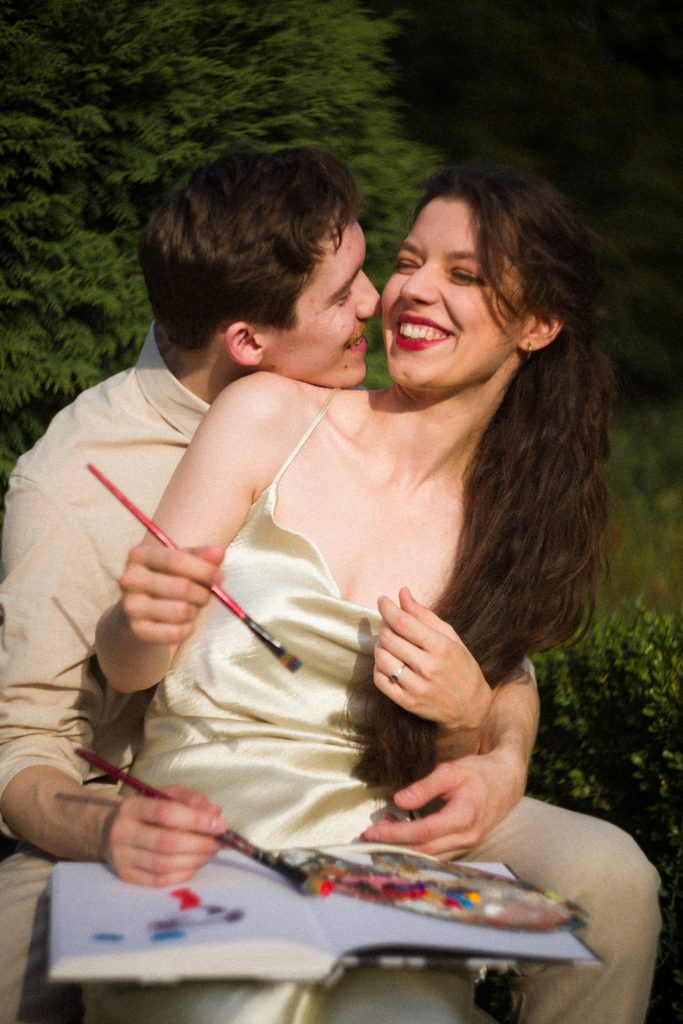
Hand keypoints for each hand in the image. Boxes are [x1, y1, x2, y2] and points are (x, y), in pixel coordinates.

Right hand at [104, 784, 227, 885]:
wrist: (114, 830)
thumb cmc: (148, 811)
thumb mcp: (168, 795)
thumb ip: (191, 800)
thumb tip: (214, 814)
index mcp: (132, 806)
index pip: (166, 813)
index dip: (196, 820)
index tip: (221, 825)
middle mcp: (122, 832)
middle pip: (167, 842)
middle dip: (200, 844)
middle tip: (218, 842)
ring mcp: (122, 857)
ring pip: (165, 865)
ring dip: (195, 860)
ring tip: (209, 852)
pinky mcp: (126, 876)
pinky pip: (160, 881)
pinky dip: (183, 873)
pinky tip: (194, 863)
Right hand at [119, 543, 224, 645]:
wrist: (140, 609)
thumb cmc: (167, 579)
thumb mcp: (182, 562)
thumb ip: (201, 556)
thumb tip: (219, 552)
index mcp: (139, 555)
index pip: (175, 560)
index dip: (202, 569)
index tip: (220, 576)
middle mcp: (129, 579)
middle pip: (182, 587)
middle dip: (203, 593)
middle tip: (206, 595)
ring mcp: (130, 606)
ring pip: (181, 611)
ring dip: (195, 611)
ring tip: (192, 607)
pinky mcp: (136, 630)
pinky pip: (175, 632)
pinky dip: (188, 629)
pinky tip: (184, 623)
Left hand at [360, 746, 526, 859]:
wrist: (508, 782)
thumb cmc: (479, 773)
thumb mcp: (451, 771)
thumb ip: (425, 787)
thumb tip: (399, 800)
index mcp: (463, 817)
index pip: (423, 832)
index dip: (395, 834)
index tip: (372, 831)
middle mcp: (466, 837)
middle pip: (423, 850)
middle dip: (393, 846)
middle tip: (368, 836)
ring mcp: (467, 845)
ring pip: (430, 856)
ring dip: (404, 848)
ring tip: (383, 830)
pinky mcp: (464, 845)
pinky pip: (438, 853)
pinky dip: (417, 847)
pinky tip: (402, 834)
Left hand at [373, 586, 491, 742]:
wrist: (471, 708)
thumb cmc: (462, 667)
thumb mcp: (450, 637)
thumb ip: (424, 615)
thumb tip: (402, 593)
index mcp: (441, 648)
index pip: (403, 623)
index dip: (387, 608)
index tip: (382, 600)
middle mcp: (428, 668)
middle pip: (389, 639)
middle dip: (384, 626)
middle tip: (389, 624)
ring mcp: (417, 687)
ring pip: (381, 658)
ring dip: (380, 646)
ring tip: (389, 643)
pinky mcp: (408, 703)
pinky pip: (380, 680)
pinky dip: (378, 667)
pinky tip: (388, 662)